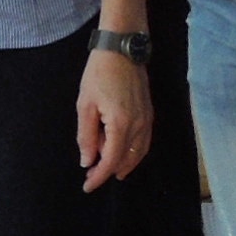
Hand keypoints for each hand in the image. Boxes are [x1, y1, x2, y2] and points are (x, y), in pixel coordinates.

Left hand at [76, 49, 150, 192]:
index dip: (99, 176)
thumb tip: (87, 161)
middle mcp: (139, 126)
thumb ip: (86, 135)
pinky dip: (135, 154)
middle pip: (126, 160)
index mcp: (120, 124)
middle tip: (91, 176)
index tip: (87, 186)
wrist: (122, 49)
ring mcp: (147, 119)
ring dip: (124, 165)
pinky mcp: (150, 113)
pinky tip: (125, 154)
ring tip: (108, 171)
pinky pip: (145, 142)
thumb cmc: (99, 74)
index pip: (110, 160)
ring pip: (139, 153)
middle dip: (109, 171)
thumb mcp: (85, 105)